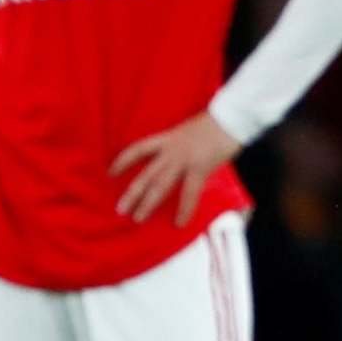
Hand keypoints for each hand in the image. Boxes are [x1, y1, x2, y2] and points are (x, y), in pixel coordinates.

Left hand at [111, 111, 240, 224]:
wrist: (230, 118)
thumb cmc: (215, 122)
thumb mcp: (190, 130)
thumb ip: (182, 144)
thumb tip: (181, 157)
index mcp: (168, 138)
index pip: (138, 149)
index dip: (123, 161)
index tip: (111, 172)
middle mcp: (171, 150)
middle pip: (145, 174)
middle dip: (132, 193)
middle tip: (120, 209)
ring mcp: (183, 160)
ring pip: (160, 185)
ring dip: (147, 203)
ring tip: (138, 218)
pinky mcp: (199, 169)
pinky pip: (189, 193)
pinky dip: (184, 210)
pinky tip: (179, 223)